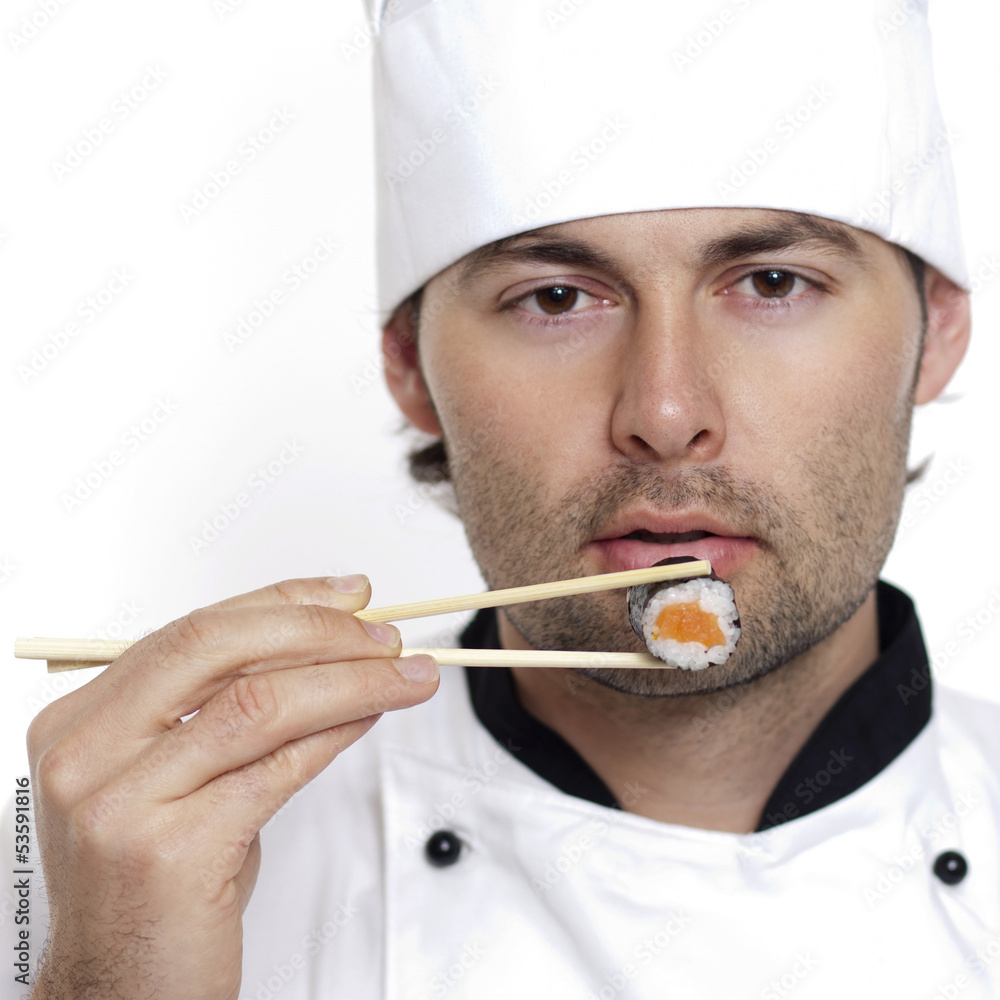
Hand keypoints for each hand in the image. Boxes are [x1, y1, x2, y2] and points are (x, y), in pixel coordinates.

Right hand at [26, 575, 437, 999]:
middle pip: (219, 647)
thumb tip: (326, 648)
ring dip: (350, 679)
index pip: (194, 630)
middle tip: (382, 634)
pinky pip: (278, 766)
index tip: (344, 595)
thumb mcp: (180, 780)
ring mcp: (122, 800)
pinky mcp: (171, 849)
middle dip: (318, 630)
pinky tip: (368, 716)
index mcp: (83, 720)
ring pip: (260, 701)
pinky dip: (336, 732)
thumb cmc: (157, 885)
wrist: (123, 992)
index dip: (281, 602)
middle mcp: (88, 751)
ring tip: (402, 675)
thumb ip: (229, 711)